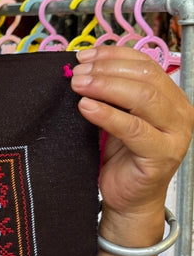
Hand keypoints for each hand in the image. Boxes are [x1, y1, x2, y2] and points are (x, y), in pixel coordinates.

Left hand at [70, 46, 193, 228]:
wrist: (128, 199)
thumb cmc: (121, 158)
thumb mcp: (116, 118)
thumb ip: (111, 94)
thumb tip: (83, 67)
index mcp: (170, 97)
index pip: (146, 64)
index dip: (113, 56)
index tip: (84, 56)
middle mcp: (179, 112)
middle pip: (145, 77)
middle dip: (106, 71)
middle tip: (77, 74)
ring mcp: (174, 134)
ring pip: (142, 98)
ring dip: (105, 87)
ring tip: (78, 86)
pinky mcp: (161, 155)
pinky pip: (133, 129)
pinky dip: (107, 114)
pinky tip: (86, 107)